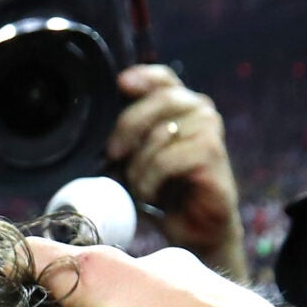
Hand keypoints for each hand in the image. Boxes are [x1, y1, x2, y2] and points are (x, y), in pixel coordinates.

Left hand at [106, 66, 245, 280]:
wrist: (195, 229)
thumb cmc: (164, 192)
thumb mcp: (137, 159)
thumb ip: (126, 138)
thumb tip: (94, 126)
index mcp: (182, 106)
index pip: (163, 78)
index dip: (143, 77)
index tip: (121, 84)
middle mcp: (201, 111)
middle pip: (159, 100)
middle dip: (128, 127)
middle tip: (113, 154)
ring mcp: (210, 131)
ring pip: (160, 134)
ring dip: (139, 166)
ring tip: (140, 187)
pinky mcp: (212, 154)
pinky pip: (167, 159)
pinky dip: (151, 180)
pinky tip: (152, 196)